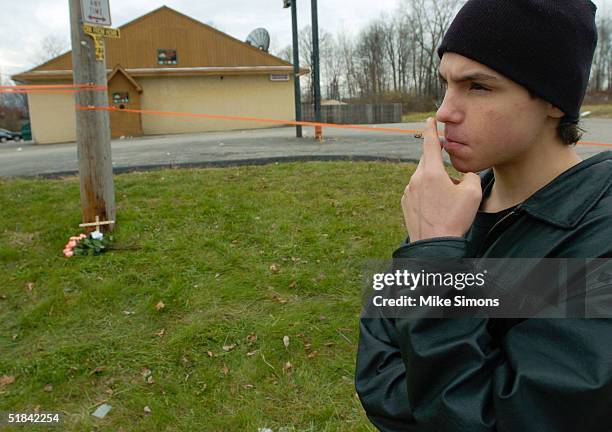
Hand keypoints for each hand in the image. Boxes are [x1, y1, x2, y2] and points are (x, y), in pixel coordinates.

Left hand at [402, 118, 481, 241]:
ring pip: (423, 178)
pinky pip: (417, 191)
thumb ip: (469, 175)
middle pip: (427, 162)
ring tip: (446, 201)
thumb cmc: (454, 219)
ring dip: (434, 182)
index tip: (429, 120)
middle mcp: (416, 179)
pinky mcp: (405, 203)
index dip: (431, 130)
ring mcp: (408, 192)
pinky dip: (427, 194)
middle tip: (450, 176)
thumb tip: (462, 174)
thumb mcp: (472, 193)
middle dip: (438, 163)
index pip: (430, 144)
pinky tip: (436, 208)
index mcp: (431, 172)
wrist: (434, 245)